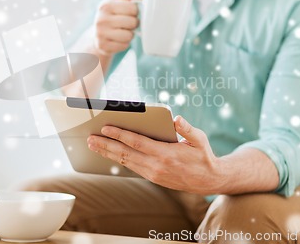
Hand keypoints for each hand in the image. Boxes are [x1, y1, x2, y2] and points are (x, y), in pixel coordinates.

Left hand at [87, 116, 224, 194]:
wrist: (209, 180)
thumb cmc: (204, 156)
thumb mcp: (200, 139)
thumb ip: (187, 128)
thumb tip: (177, 119)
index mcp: (165, 154)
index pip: (137, 142)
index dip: (119, 135)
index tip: (105, 128)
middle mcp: (156, 166)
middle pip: (125, 154)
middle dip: (105, 145)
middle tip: (89, 138)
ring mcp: (153, 174)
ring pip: (125, 162)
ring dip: (108, 153)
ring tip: (93, 145)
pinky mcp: (153, 177)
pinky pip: (132, 166)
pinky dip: (118, 159)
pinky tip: (109, 153)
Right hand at [93, 0, 141, 56]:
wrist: (98, 33)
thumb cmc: (114, 13)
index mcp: (105, 5)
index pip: (132, 8)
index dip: (135, 11)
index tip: (130, 12)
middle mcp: (100, 19)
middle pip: (132, 22)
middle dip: (134, 23)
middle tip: (128, 23)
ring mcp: (100, 34)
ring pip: (129, 36)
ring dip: (130, 34)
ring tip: (123, 31)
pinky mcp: (103, 46)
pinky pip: (124, 46)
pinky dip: (125, 43)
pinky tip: (118, 39)